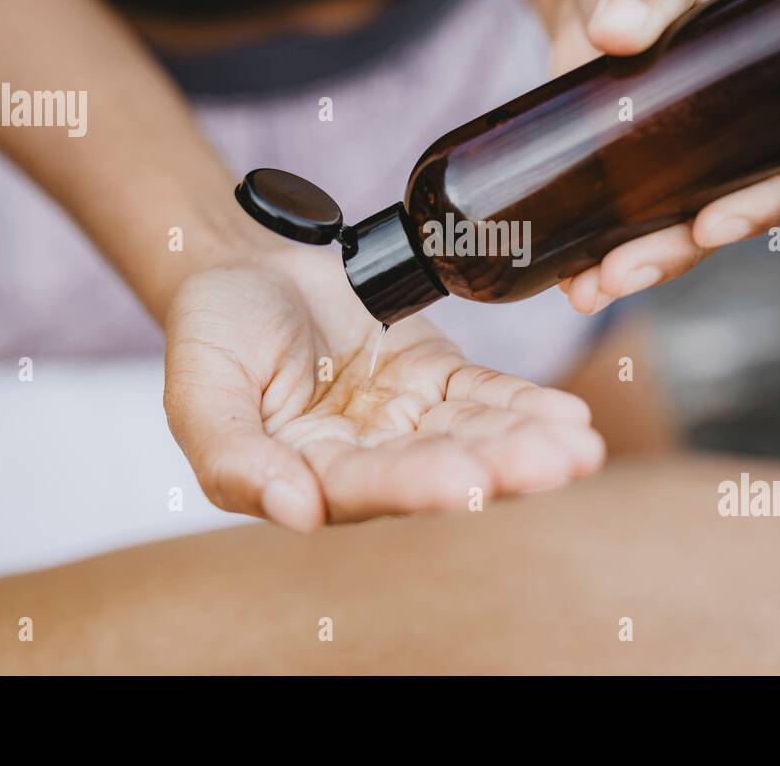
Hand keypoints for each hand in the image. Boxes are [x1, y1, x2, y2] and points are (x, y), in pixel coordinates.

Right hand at [162, 251, 603, 528]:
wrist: (245, 265)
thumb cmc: (212, 331)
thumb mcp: (200, 393)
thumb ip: (236, 458)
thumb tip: (296, 513)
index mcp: (305, 473)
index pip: (365, 488)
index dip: (417, 484)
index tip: (468, 482)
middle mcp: (364, 456)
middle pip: (437, 467)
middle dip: (498, 467)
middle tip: (556, 465)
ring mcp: (404, 416)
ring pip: (471, 434)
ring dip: (527, 441)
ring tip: (579, 446)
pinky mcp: (434, 377)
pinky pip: (483, 393)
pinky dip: (524, 403)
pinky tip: (567, 417)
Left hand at [548, 0, 779, 313]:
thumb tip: (616, 31)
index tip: (716, 224)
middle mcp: (753, 135)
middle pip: (745, 213)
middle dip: (686, 252)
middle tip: (627, 271)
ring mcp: (699, 166)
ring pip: (690, 237)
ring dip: (644, 267)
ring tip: (590, 290)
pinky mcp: (646, 182)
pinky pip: (640, 234)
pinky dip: (604, 263)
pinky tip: (573, 283)